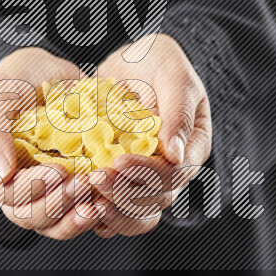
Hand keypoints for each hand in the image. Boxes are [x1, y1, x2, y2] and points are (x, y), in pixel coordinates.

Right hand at [0, 48, 104, 239]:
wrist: (45, 73)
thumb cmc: (15, 80)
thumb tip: (2, 176)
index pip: (9, 193)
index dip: (34, 188)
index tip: (60, 170)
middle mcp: (11, 187)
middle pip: (30, 215)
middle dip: (58, 204)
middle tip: (84, 184)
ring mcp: (39, 191)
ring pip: (52, 223)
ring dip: (74, 218)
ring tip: (98, 204)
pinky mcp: (65, 189)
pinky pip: (74, 213)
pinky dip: (90, 214)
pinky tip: (106, 205)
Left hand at [93, 34, 211, 237]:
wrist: (130, 63)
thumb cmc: (156, 60)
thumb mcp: (171, 71)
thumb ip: (177, 110)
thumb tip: (176, 154)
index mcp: (193, 145)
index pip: (176, 172)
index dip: (149, 172)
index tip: (119, 161)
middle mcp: (173, 168)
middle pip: (157, 198)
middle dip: (126, 193)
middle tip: (95, 179)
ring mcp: (147, 177)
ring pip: (138, 212)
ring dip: (114, 212)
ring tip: (89, 202)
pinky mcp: (123, 179)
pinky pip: (117, 208)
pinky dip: (101, 214)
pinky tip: (83, 210)